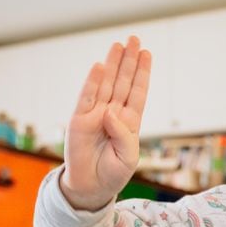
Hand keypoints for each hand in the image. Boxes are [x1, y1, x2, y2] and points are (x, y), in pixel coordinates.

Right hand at [60, 36, 151, 210]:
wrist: (91, 187)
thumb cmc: (113, 173)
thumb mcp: (128, 157)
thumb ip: (123, 134)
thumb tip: (110, 112)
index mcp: (129, 122)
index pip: (137, 93)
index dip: (141, 73)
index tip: (147, 54)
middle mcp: (112, 113)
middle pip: (122, 82)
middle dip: (128, 61)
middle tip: (134, 39)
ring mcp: (95, 114)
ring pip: (105, 84)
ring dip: (112, 65)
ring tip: (118, 44)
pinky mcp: (79, 120)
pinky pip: (86, 98)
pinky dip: (92, 82)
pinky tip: (99, 66)